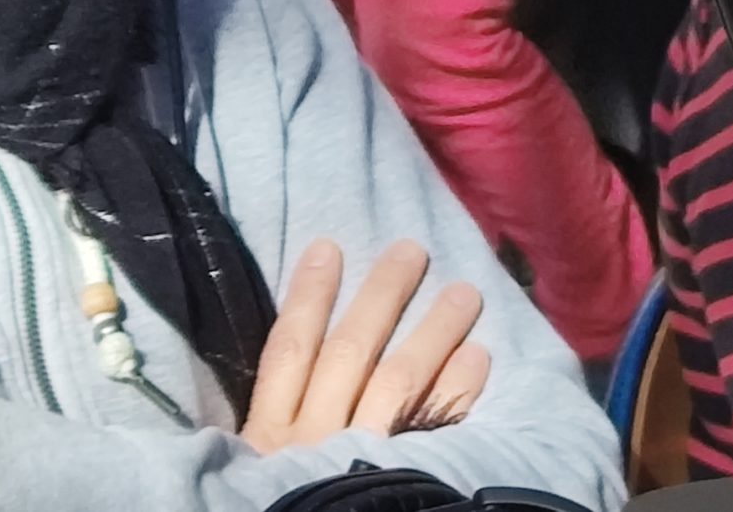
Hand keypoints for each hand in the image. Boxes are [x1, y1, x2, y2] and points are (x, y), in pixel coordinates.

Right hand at [241, 240, 489, 453]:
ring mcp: (359, 456)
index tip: (326, 247)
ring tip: (464, 292)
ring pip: (398, 378)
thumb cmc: (282, 501)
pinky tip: (477, 354)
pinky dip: (456, 386)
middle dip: (382, 295)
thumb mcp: (256, 466)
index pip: (286, 351)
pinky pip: (434, 421)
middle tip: (411, 250)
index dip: (306, 297)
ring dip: (434, 330)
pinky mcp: (402, 474)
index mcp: (268, 434)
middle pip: (349, 351)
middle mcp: (312, 437)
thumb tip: (299, 348)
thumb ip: (280, 414)